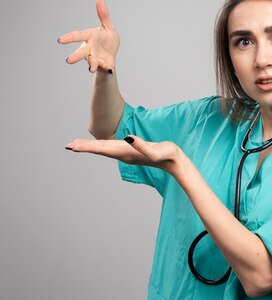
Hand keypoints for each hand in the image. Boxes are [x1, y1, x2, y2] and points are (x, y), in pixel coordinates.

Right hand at [58, 0, 119, 73]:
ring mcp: (96, 57)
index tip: (60, 40)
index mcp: (90, 37)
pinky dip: (108, 69)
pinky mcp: (104, 65)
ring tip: (91, 70)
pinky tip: (110, 70)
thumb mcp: (108, 27)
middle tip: (68, 61)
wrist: (112, 55)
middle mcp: (90, 48)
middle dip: (76, 56)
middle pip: (82, 52)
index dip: (69, 38)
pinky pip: (106, 67)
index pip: (78, 36)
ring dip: (92, 65)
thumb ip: (104, 15)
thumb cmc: (107, 40)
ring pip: (92, 61)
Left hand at [65, 135, 181, 173]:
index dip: (88, 147)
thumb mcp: (156, 149)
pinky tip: (98, 146)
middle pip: (100, 150)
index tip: (73, 147)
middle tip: (68, 145)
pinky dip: (100, 147)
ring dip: (90, 148)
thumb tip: (127, 138)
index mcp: (126, 153)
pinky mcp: (131, 152)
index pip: (103, 149)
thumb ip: (141, 145)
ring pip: (104, 150)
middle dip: (84, 148)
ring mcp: (127, 154)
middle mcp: (124, 155)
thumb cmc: (168, 155)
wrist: (175, 162)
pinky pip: (111, 149)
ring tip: (77, 146)